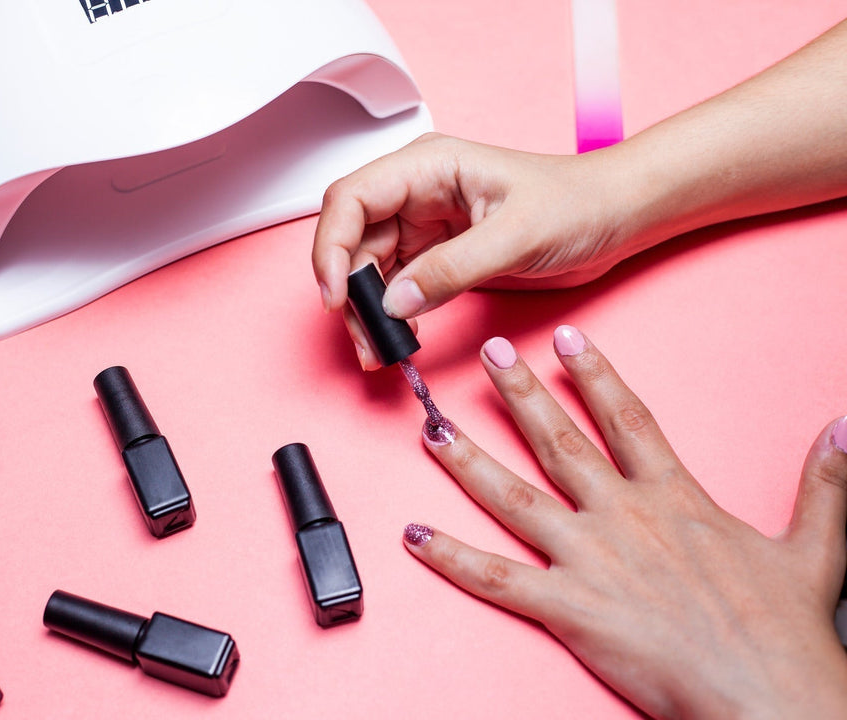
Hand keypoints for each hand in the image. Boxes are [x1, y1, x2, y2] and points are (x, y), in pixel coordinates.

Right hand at [312, 134, 635, 368]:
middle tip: (365, 339)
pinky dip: (390, 317)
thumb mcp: (517, 236)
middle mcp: (416, 193)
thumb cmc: (576, 203)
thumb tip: (394, 302)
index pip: (351, 199)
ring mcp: (422, 226)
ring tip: (379, 349)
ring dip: (365, 311)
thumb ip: (452, 268)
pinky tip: (401, 339)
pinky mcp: (434, 257)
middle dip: (348, 290)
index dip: (332, 247)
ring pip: (367, 270)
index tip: (338, 295)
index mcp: (428, 166)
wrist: (613, 219)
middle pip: (351, 240)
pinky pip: (394, 288)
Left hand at [403, 326, 846, 718]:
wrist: (771, 696)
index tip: (568, 338)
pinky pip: (496, 578)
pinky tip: (413, 535)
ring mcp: (590, 560)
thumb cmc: (785, 631)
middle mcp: (622, 517)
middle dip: (521, 393)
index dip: (595, 375)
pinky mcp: (568, 609)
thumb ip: (825, 482)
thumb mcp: (816, 547)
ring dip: (468, 460)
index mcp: (673, 499)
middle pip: (560, 441)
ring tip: (431, 427)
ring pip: (514, 498)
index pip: (627, 419)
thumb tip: (845, 426)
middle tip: (488, 352)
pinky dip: (450, 557)